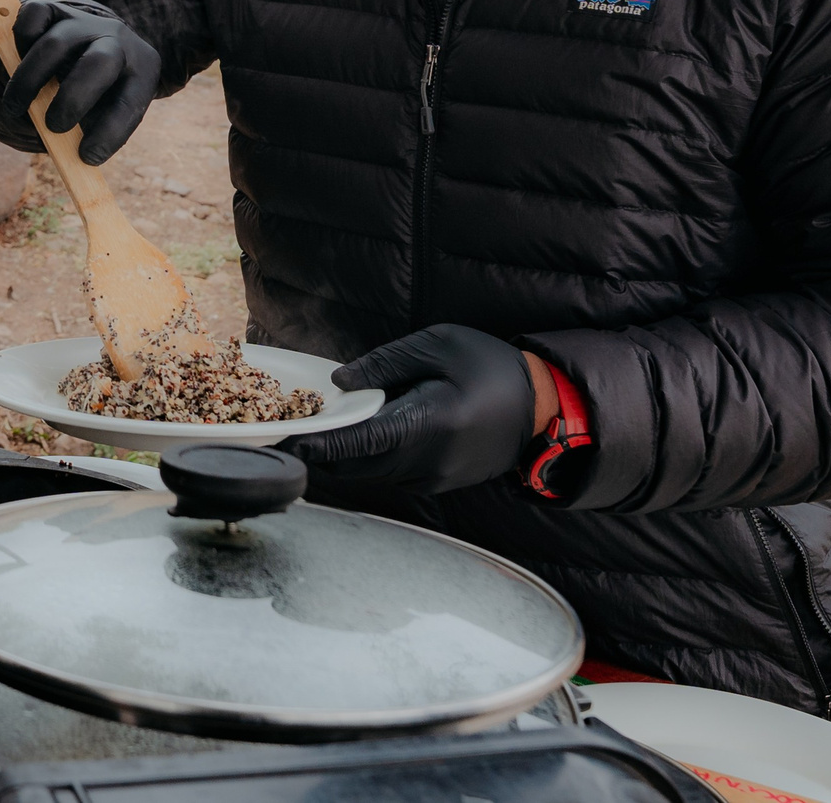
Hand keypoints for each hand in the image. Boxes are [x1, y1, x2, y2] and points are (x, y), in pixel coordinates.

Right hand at [0, 0, 160, 165]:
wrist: (88, 39)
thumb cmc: (97, 90)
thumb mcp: (104, 110)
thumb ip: (87, 129)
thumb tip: (64, 153)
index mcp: (142, 69)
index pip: (130, 103)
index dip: (110, 132)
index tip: (86, 157)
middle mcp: (116, 39)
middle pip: (98, 64)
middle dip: (72, 99)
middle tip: (52, 127)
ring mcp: (83, 20)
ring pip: (55, 45)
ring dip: (30, 80)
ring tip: (15, 108)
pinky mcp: (53, 8)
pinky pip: (32, 19)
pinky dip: (20, 42)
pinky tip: (16, 64)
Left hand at [284, 324, 538, 494]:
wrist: (541, 407)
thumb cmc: (488, 367)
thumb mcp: (438, 345)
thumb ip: (385, 362)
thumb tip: (339, 381)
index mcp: (428, 423)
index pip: (360, 441)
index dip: (321, 443)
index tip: (289, 441)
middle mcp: (428, 461)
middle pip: (357, 464)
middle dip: (324, 449)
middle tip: (295, 428)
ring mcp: (434, 479)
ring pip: (370, 473)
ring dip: (344, 455)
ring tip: (323, 427)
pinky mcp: (437, 485)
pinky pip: (390, 474)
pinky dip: (369, 458)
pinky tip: (363, 433)